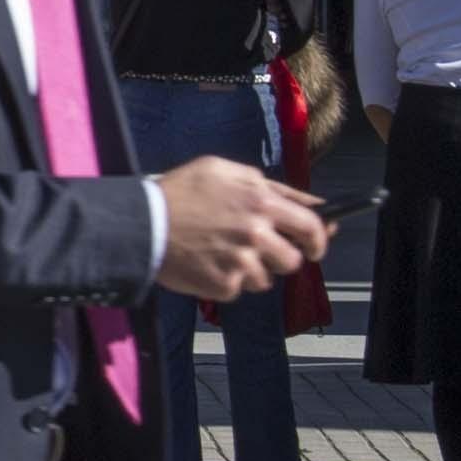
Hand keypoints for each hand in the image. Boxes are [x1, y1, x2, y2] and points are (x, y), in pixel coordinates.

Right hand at [147, 156, 327, 305]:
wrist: (142, 223)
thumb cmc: (182, 191)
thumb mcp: (226, 171)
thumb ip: (273, 186)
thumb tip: (313, 202)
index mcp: (262, 202)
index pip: (312, 227)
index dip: (318, 240)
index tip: (313, 247)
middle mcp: (256, 234)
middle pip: (292, 261)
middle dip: (280, 258)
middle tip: (258, 251)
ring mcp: (241, 263)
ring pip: (266, 279)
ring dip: (251, 270)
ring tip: (222, 254)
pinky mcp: (224, 285)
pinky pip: (239, 289)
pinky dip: (226, 280)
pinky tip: (207, 263)